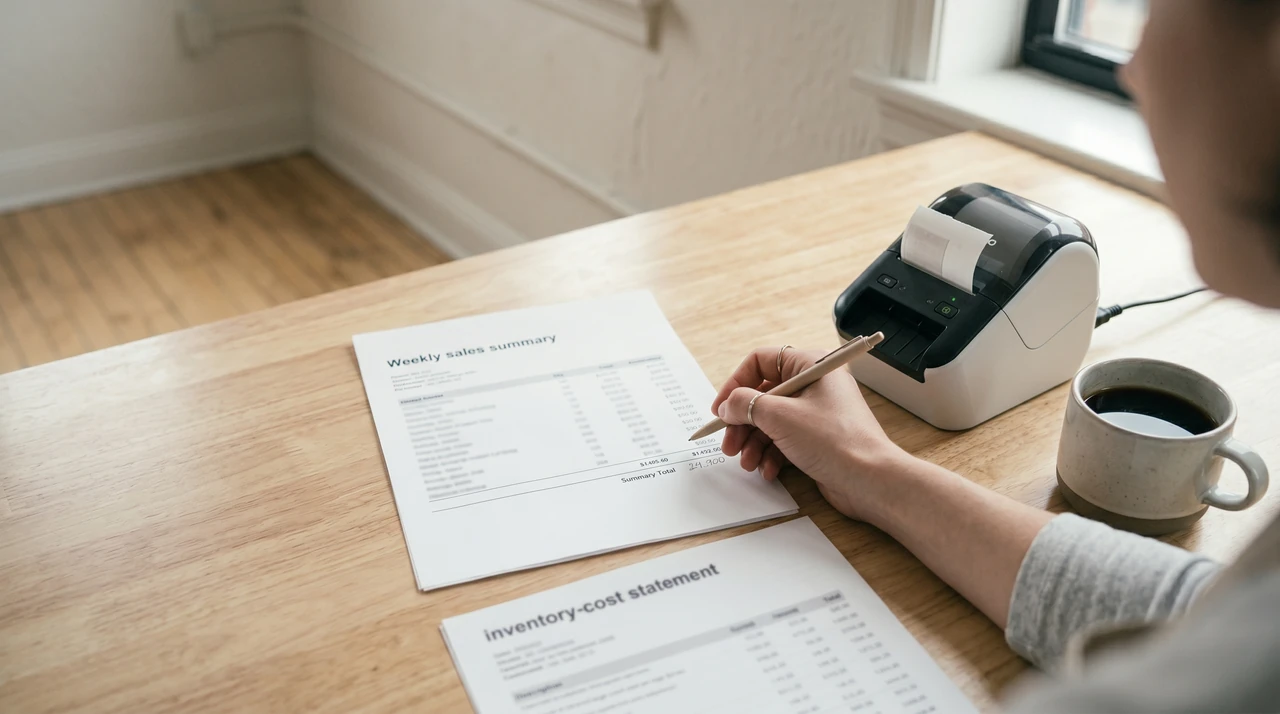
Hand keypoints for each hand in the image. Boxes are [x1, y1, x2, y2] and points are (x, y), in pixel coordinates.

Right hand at [709, 345, 910, 522]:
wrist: (871, 480)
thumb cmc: (835, 441)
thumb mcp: (780, 417)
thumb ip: (746, 404)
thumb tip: (727, 404)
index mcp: (811, 365)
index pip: (761, 362)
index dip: (735, 384)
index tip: (720, 408)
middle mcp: (815, 385)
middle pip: (763, 395)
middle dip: (742, 422)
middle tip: (729, 444)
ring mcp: (817, 413)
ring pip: (771, 421)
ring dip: (754, 443)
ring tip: (747, 463)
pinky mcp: (818, 438)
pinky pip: (784, 440)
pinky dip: (771, 455)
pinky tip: (768, 471)